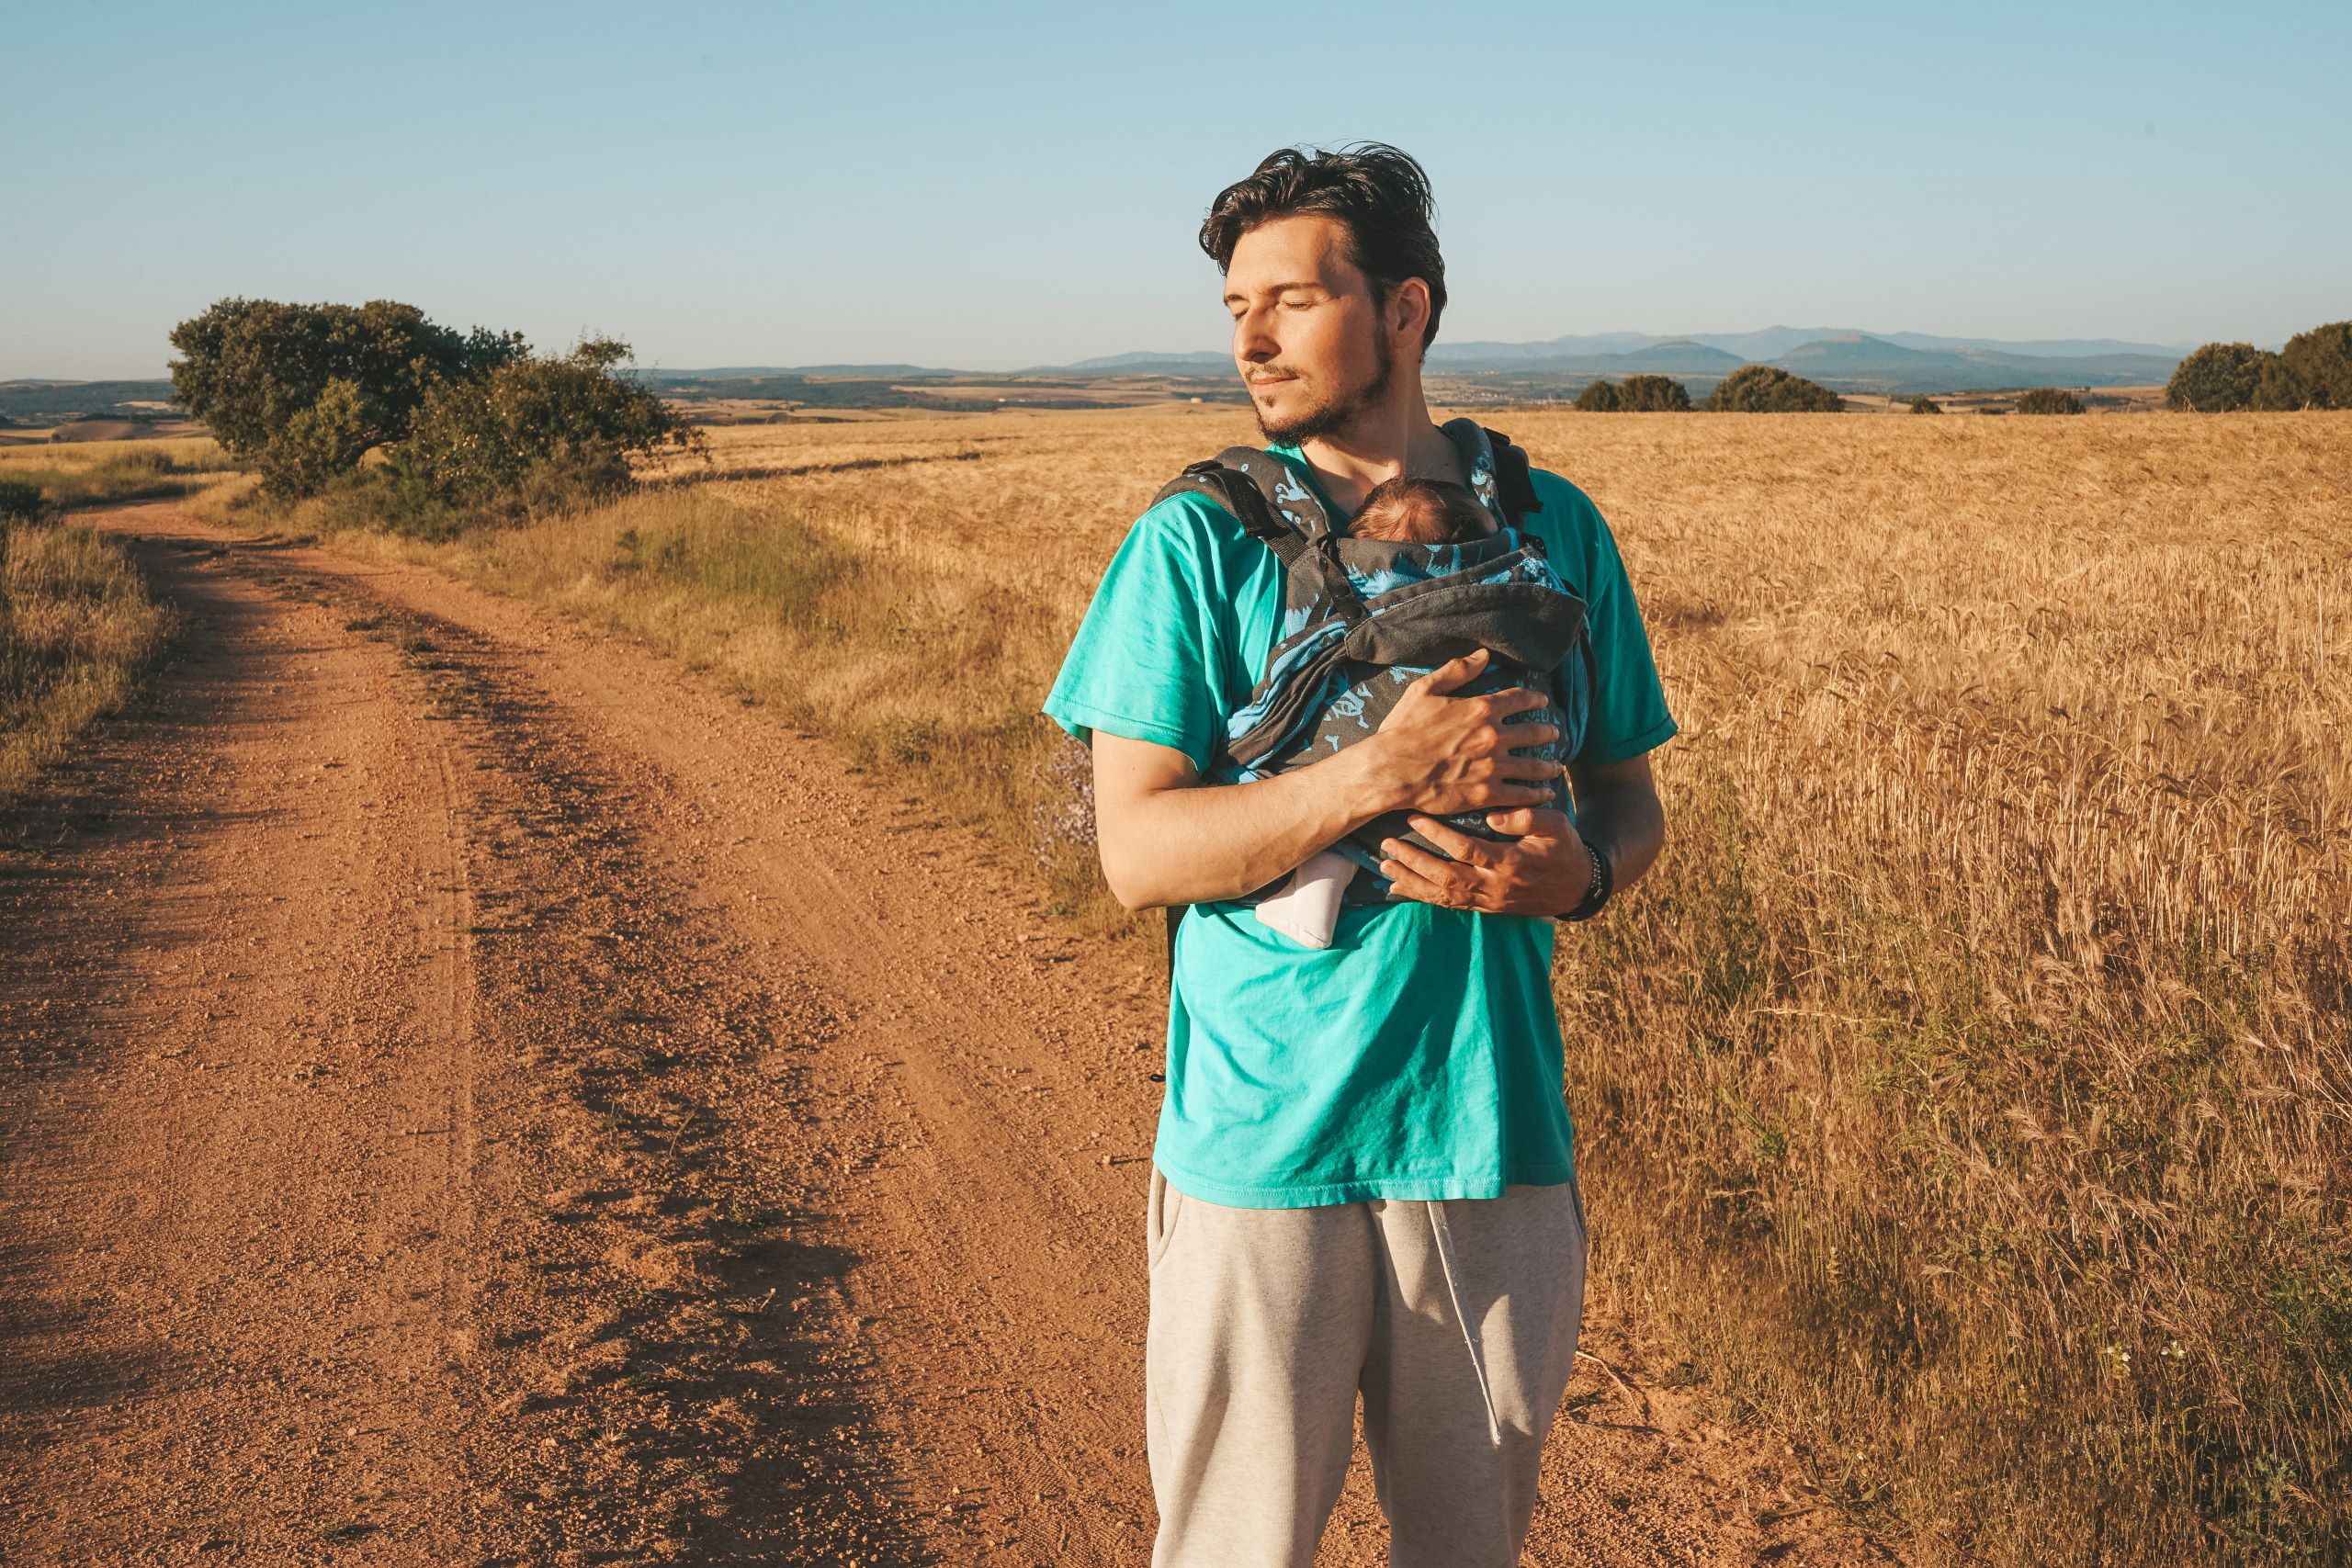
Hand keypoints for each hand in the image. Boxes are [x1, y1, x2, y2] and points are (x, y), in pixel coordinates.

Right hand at [1361, 649, 1562, 818]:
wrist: (1390, 770)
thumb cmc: (1403, 729)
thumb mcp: (1425, 690)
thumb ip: (1457, 670)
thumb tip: (1483, 655)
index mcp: (1481, 708)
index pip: (1520, 699)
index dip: (1535, 699)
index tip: (1542, 702)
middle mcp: (1493, 736)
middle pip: (1533, 732)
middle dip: (1548, 732)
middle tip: (1555, 733)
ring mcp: (1492, 767)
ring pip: (1533, 766)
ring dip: (1548, 765)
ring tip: (1557, 766)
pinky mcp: (1486, 794)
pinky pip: (1521, 795)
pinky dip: (1537, 795)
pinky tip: (1545, 794)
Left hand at [1379, 806, 1592, 917]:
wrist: (1577, 887)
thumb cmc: (1564, 849)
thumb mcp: (1557, 825)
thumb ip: (1527, 816)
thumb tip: (1493, 814)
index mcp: (1510, 863)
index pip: (1466, 849)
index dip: (1437, 835)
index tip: (1414, 817)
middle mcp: (1494, 886)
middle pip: (1445, 876)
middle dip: (1413, 861)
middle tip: (1387, 844)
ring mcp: (1488, 900)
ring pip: (1443, 895)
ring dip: (1412, 880)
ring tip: (1385, 864)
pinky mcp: (1485, 907)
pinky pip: (1449, 904)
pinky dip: (1421, 896)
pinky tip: (1399, 887)